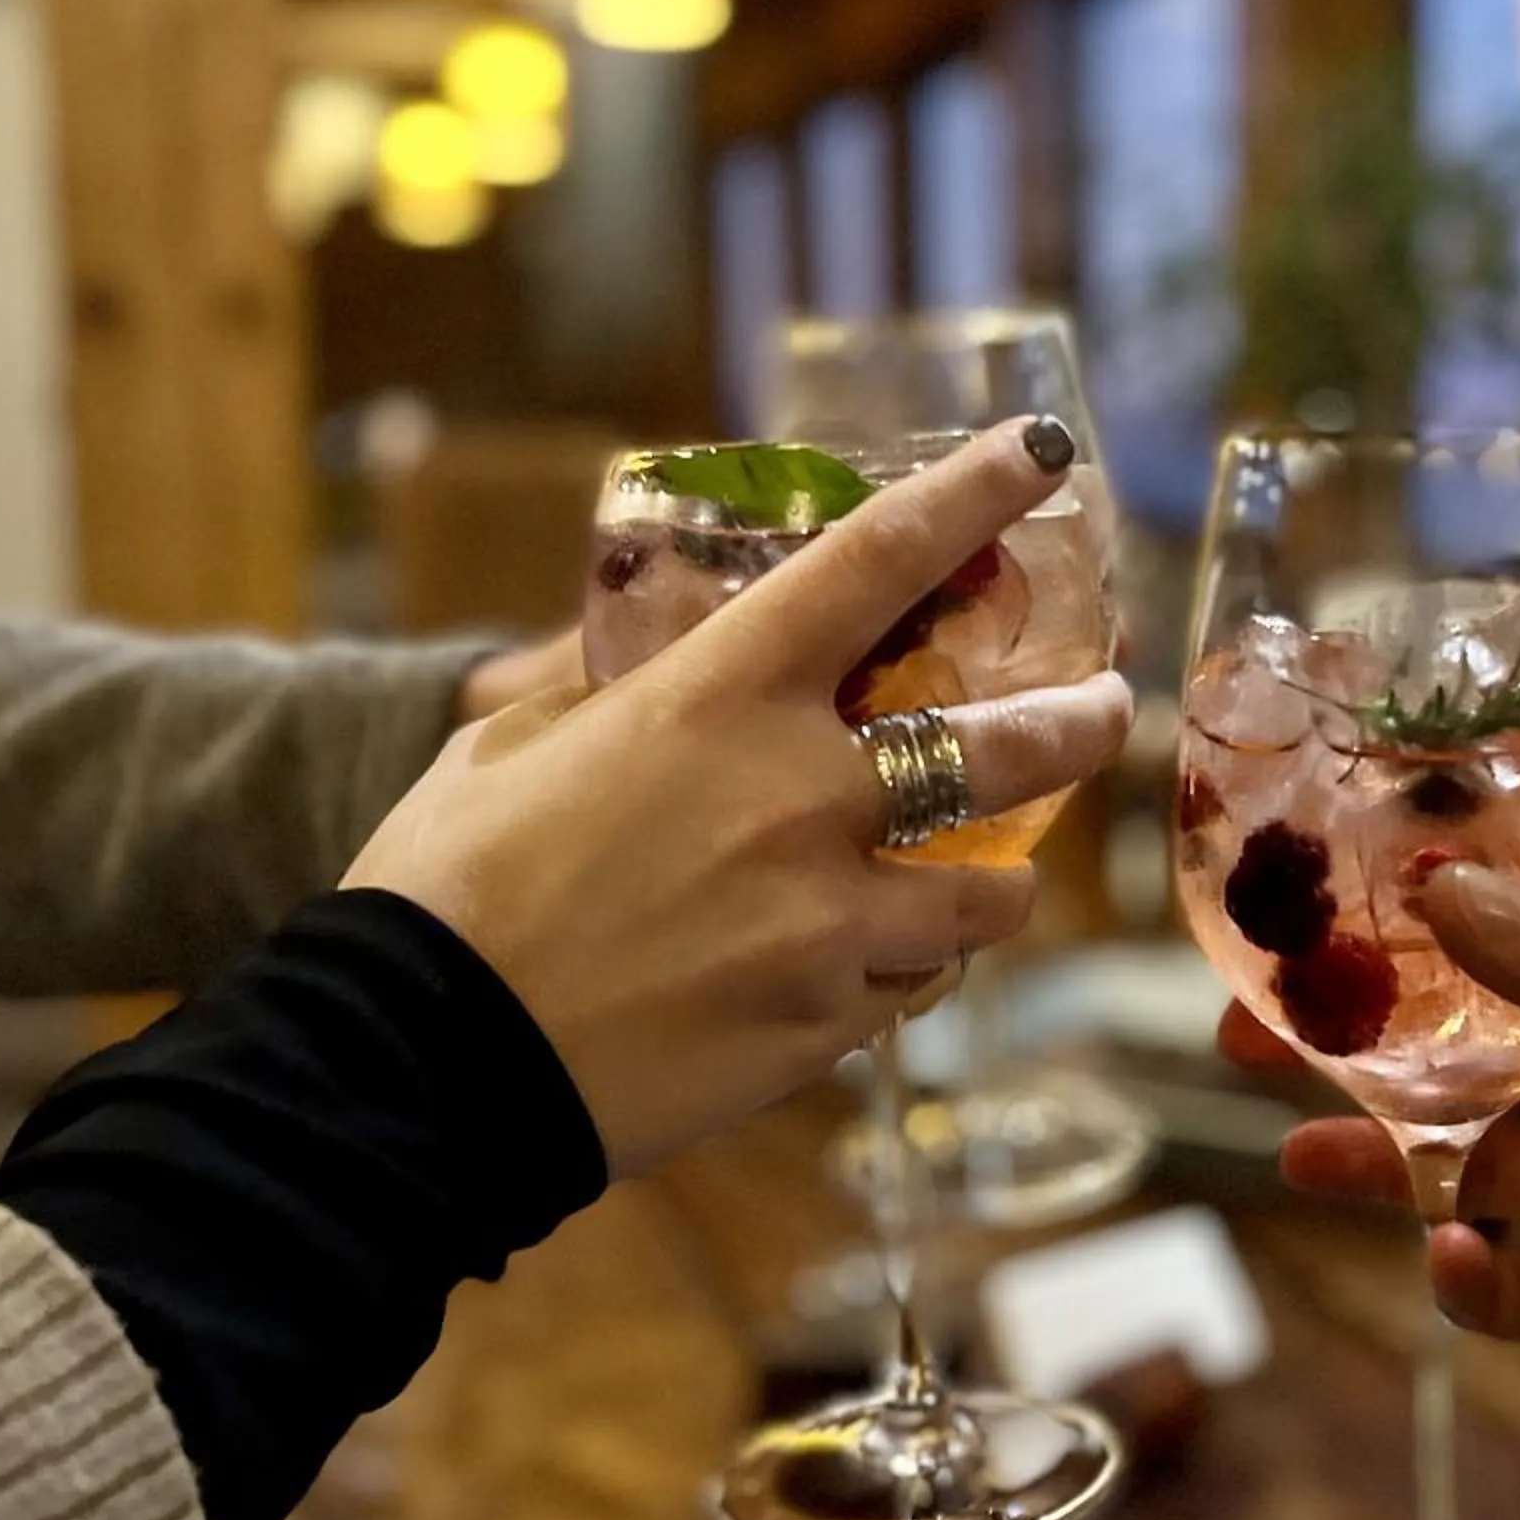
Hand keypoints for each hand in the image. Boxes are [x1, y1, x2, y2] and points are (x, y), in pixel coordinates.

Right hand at [347, 420, 1131, 1178]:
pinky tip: (875, 965)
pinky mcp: (822, 1029)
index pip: (875, 562)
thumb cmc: (442, 890)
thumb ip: (611, 694)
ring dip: (998, 879)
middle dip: (1078, 723)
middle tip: (1103, 710)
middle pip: (1004, 746)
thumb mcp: (513, 747)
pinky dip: (909, 967)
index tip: (1038, 452)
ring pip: (988, 896)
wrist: (415, 1067)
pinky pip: (910, 987)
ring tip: (986, 878)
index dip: (971, 494)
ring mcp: (827, 925)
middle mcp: (800, 800)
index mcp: (719, 700)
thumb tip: (654, 659)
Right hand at [1277, 867, 1519, 1494]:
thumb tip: (1444, 890)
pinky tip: (1451, 1270)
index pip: (1515, 956)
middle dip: (1367, 1057)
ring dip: (1394, 1168)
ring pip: (1483, 1181)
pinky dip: (1478, 1287)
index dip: (1409, 946)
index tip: (1306, 927)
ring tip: (1304, 1160)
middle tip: (1251, 1045)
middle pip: (1475, 1070)